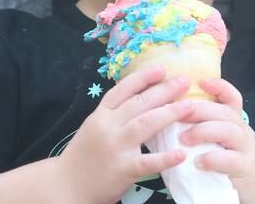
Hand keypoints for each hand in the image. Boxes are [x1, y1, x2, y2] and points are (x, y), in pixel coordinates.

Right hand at [58, 66, 193, 202]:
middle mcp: (107, 126)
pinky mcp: (122, 169)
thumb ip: (114, 115)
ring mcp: (115, 147)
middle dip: (163, 90)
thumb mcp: (94, 127)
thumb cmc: (84, 156)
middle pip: (139, 102)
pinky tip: (181, 154)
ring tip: (188, 106)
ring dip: (169, 113)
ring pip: (145, 123)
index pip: (122, 90)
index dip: (143, 77)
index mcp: (100, 115)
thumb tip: (142, 98)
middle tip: (184, 82)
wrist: (66, 186)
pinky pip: (147, 162)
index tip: (162, 69)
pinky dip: (165, 158)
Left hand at [179, 78, 254, 203]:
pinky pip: (231, 159)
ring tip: (183, 138)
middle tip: (178, 112)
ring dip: (204, 131)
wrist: (249, 195)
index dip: (219, 87)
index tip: (201, 82)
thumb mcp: (214, 144)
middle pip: (224, 111)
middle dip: (200, 109)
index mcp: (234, 121)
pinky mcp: (246, 168)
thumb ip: (200, 129)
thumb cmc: (223, 167)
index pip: (231, 97)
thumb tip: (165, 117)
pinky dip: (213, 158)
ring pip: (229, 131)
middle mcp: (243, 130)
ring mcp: (247, 149)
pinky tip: (198, 162)